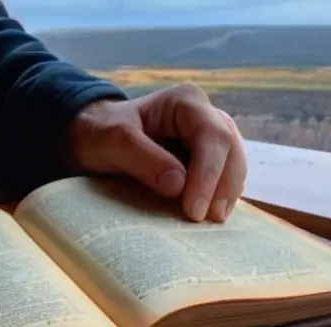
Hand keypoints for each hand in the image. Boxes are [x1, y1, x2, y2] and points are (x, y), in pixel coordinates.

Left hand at [68, 82, 246, 222]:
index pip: (211, 135)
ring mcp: (210, 137)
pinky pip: (225, 176)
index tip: (194, 209)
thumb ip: (143, 159)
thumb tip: (179, 185)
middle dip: (223, 186)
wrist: (95, 136)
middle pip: (230, 148)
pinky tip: (211, 215)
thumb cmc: (102, 133)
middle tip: (208, 220)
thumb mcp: (113, 141)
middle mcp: (205, 115)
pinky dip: (221, 195)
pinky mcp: (208, 158)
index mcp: (185, 101)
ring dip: (227, 193)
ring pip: (235, 163)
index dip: (208, 173)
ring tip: (212, 221)